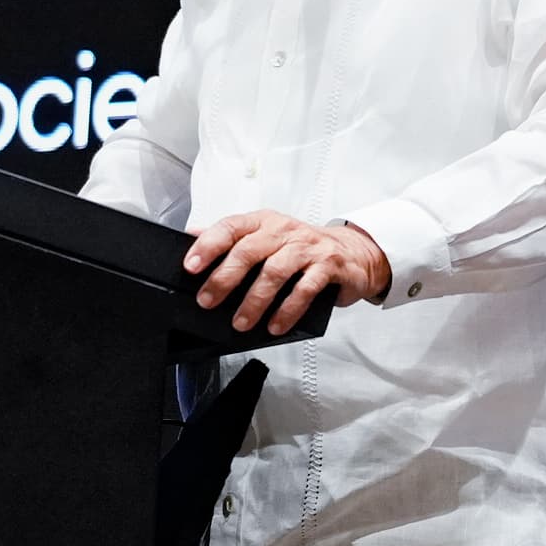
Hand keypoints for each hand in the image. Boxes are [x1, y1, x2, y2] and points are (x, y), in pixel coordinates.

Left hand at [182, 211, 390, 335]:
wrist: (354, 252)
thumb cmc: (302, 247)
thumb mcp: (266, 235)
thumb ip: (232, 236)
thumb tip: (193, 235)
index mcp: (264, 221)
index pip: (230, 227)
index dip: (208, 245)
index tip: (190, 266)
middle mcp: (284, 231)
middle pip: (248, 251)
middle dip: (224, 278)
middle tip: (207, 300)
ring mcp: (307, 248)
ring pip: (274, 272)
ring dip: (254, 301)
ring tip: (240, 322)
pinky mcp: (328, 267)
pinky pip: (304, 289)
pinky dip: (287, 310)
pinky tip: (275, 325)